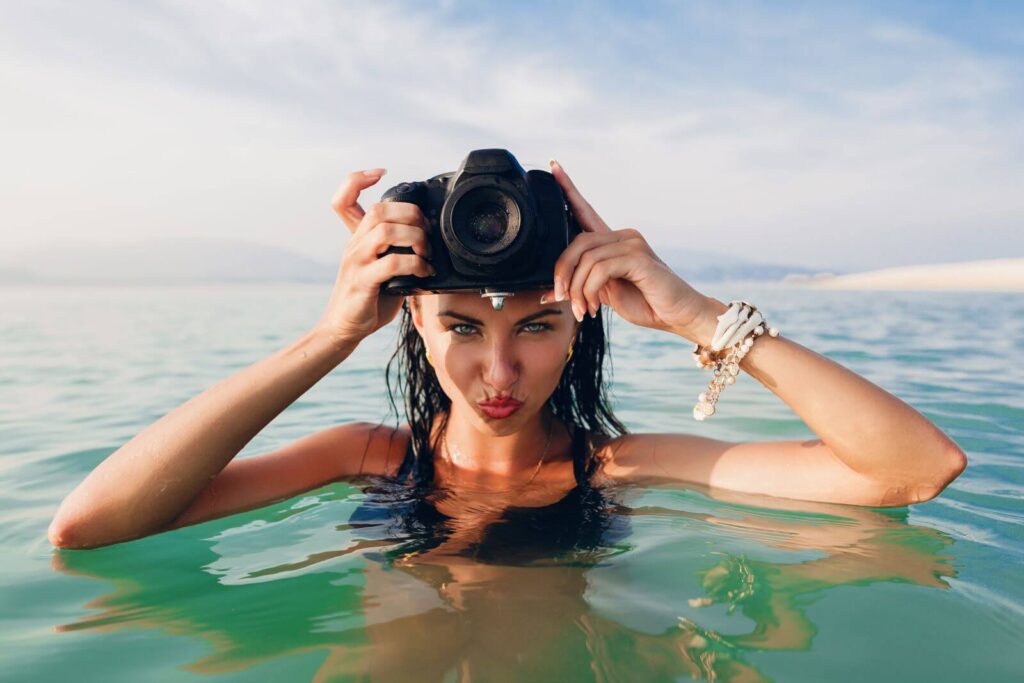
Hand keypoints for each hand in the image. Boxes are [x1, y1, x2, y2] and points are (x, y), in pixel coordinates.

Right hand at [318, 168, 434, 344]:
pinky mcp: (363, 282)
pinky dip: (415, 264)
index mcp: (357, 238)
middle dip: (411, 214)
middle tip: (427, 232)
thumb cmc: (369, 298)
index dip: (358, 179)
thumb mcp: (383, 267)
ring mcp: (356, 262)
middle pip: (378, 209)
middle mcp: (354, 245)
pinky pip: (392, 263)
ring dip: (415, 238)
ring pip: (385, 231)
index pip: (344, 198)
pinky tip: (424, 272)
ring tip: (426, 253)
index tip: (380, 172)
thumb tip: (430, 239)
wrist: (345, 328)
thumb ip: (398, 250)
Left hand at [544, 160, 710, 336]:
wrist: (678, 315)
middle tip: (561, 297)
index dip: (568, 188)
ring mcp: (633, 244)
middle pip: (577, 241)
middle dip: (563, 272)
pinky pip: (600, 269)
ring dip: (578, 289)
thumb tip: (547, 293)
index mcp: (613, 241)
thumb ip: (580, 287)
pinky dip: (590, 291)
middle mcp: (623, 236)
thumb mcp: (604, 294)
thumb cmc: (645, 302)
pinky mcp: (639, 258)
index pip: (585, 210)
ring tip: (583, 309)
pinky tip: (595, 307)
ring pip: (586, 258)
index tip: (553, 166)